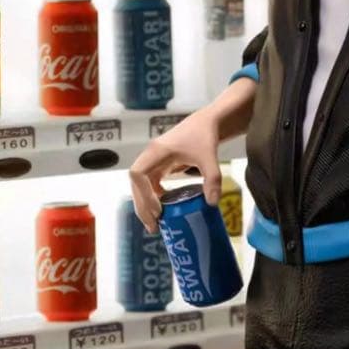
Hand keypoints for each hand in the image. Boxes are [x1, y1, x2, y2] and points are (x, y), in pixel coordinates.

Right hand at [129, 106, 221, 232]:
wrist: (206, 123)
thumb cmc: (205, 137)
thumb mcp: (209, 158)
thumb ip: (212, 179)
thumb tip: (212, 203)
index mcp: (157, 151)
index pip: (137, 173)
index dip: (143, 193)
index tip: (158, 209)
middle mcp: (151, 155)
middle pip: (136, 183)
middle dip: (142, 205)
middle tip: (153, 226)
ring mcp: (154, 159)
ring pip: (140, 185)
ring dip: (144, 203)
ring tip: (154, 222)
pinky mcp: (160, 163)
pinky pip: (149, 183)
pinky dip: (152, 196)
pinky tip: (161, 208)